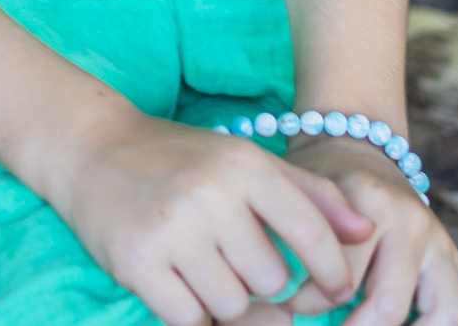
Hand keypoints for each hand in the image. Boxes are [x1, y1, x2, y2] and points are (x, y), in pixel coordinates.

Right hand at [42, 109, 375, 324]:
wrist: (91, 148)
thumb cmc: (181, 159)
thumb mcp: (245, 160)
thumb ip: (309, 194)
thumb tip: (365, 233)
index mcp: (244, 165)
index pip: (309, 229)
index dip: (331, 268)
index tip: (336, 288)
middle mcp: (211, 194)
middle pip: (270, 280)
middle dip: (261, 284)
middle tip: (237, 263)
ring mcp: (172, 230)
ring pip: (232, 305)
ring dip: (225, 300)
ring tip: (205, 269)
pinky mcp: (137, 262)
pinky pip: (189, 319)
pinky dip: (191, 312)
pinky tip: (180, 285)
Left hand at [282, 136, 457, 324]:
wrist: (356, 148)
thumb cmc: (320, 183)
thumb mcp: (301, 195)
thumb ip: (295, 241)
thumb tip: (283, 310)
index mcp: (369, 203)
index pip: (340, 277)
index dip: (307, 304)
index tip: (288, 307)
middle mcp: (412, 221)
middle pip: (389, 306)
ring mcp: (440, 240)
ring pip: (448, 313)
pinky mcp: (456, 256)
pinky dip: (455, 324)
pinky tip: (415, 325)